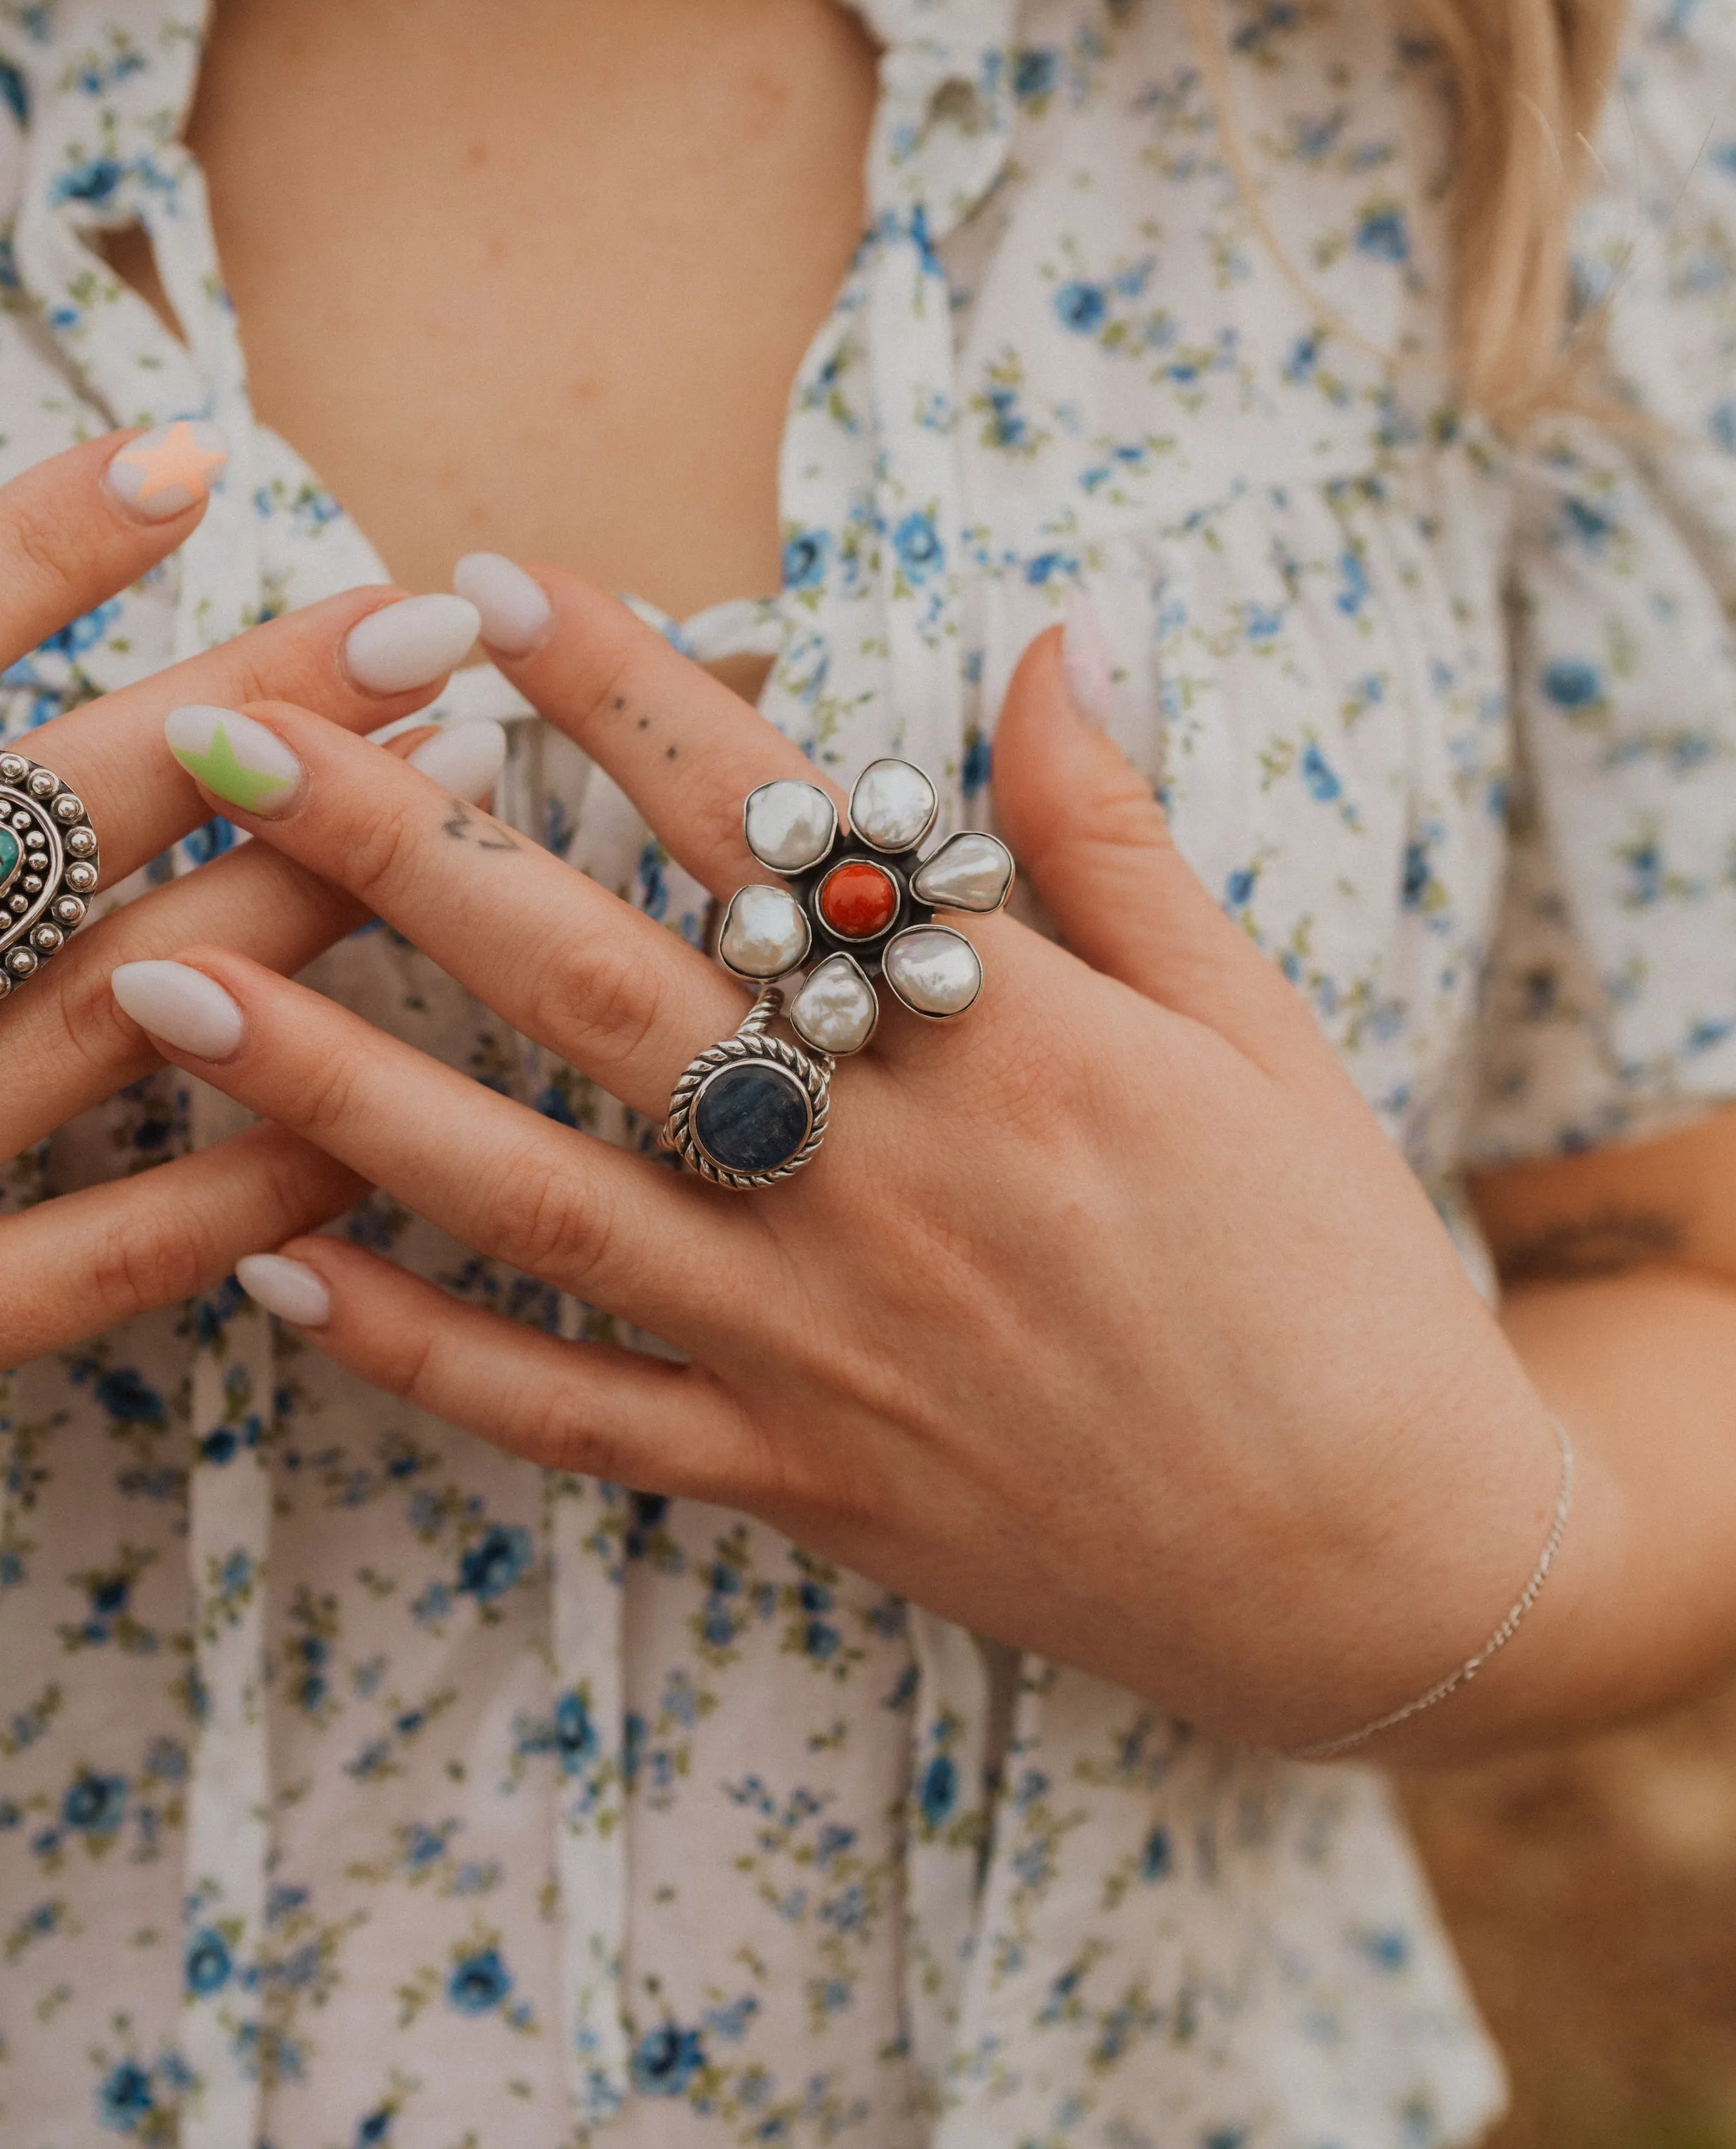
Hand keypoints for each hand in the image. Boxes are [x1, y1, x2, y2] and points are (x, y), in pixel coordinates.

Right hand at [0, 428, 499, 1365]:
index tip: (190, 458)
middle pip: (52, 825)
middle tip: (417, 626)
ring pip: (117, 1010)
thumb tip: (100, 509)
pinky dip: (241, 1180)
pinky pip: (105, 1257)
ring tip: (443, 784)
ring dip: (291, 902)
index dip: (40, 553)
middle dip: (250, 723)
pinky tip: (364, 1111)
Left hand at [112, 567, 1568, 1753]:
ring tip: (172, 982)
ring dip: (339, 1086)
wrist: (1379, 1566)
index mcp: (1012, 1046)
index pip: (774, 821)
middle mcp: (887, 1182)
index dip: (619, 684)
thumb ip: (1114, 842)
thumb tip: (1048, 641)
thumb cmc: (1335, 1278)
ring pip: (537, 1199)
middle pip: (599, 986)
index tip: (485, 582)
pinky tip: (281, 1276)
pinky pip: (574, 1422)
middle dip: (402, 849)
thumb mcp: (1258, 1033)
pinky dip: (426, 1357)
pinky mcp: (796, 1482)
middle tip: (232, 739)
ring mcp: (821, 1348)